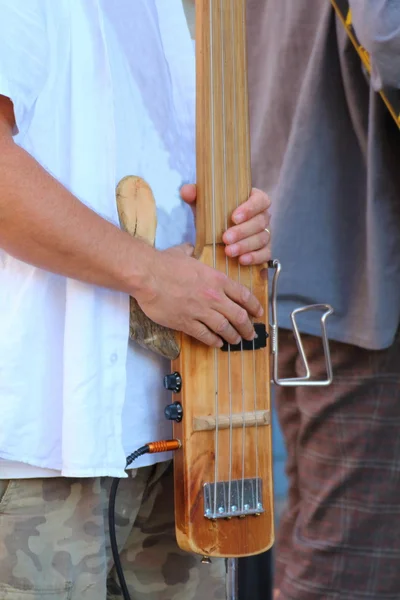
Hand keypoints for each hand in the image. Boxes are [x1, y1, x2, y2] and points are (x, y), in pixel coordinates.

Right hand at [135, 244, 262, 347]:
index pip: (243, 295)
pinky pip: (205, 335)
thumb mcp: (183, 253)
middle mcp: (213, 297)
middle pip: (238, 316)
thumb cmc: (164, 263)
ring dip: (232, 336)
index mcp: (216, 279)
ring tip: (236, 341)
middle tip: (251, 334)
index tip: (258, 313)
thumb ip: (190, 253)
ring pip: (224, 328)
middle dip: (247, 327)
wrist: (147, 275)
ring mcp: (200, 311)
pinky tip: (217, 344)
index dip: (254, 306)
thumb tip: (188, 248)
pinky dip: (213, 341)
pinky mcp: (186, 323)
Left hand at [181, 184, 270, 264]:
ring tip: (229, 252)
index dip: (250, 208)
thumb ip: (195, 195)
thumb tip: (186, 191)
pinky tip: (242, 260)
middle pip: (260, 222)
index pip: (260, 200)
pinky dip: (254, 258)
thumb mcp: (204, 205)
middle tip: (225, 238)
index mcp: (253, 199)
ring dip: (245, 246)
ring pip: (262, 239)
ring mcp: (265, 234)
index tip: (234, 217)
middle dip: (242, 231)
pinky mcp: (264, 251)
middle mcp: (262, 216)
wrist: (215, 237)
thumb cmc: (214, 216)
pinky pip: (265, 254)